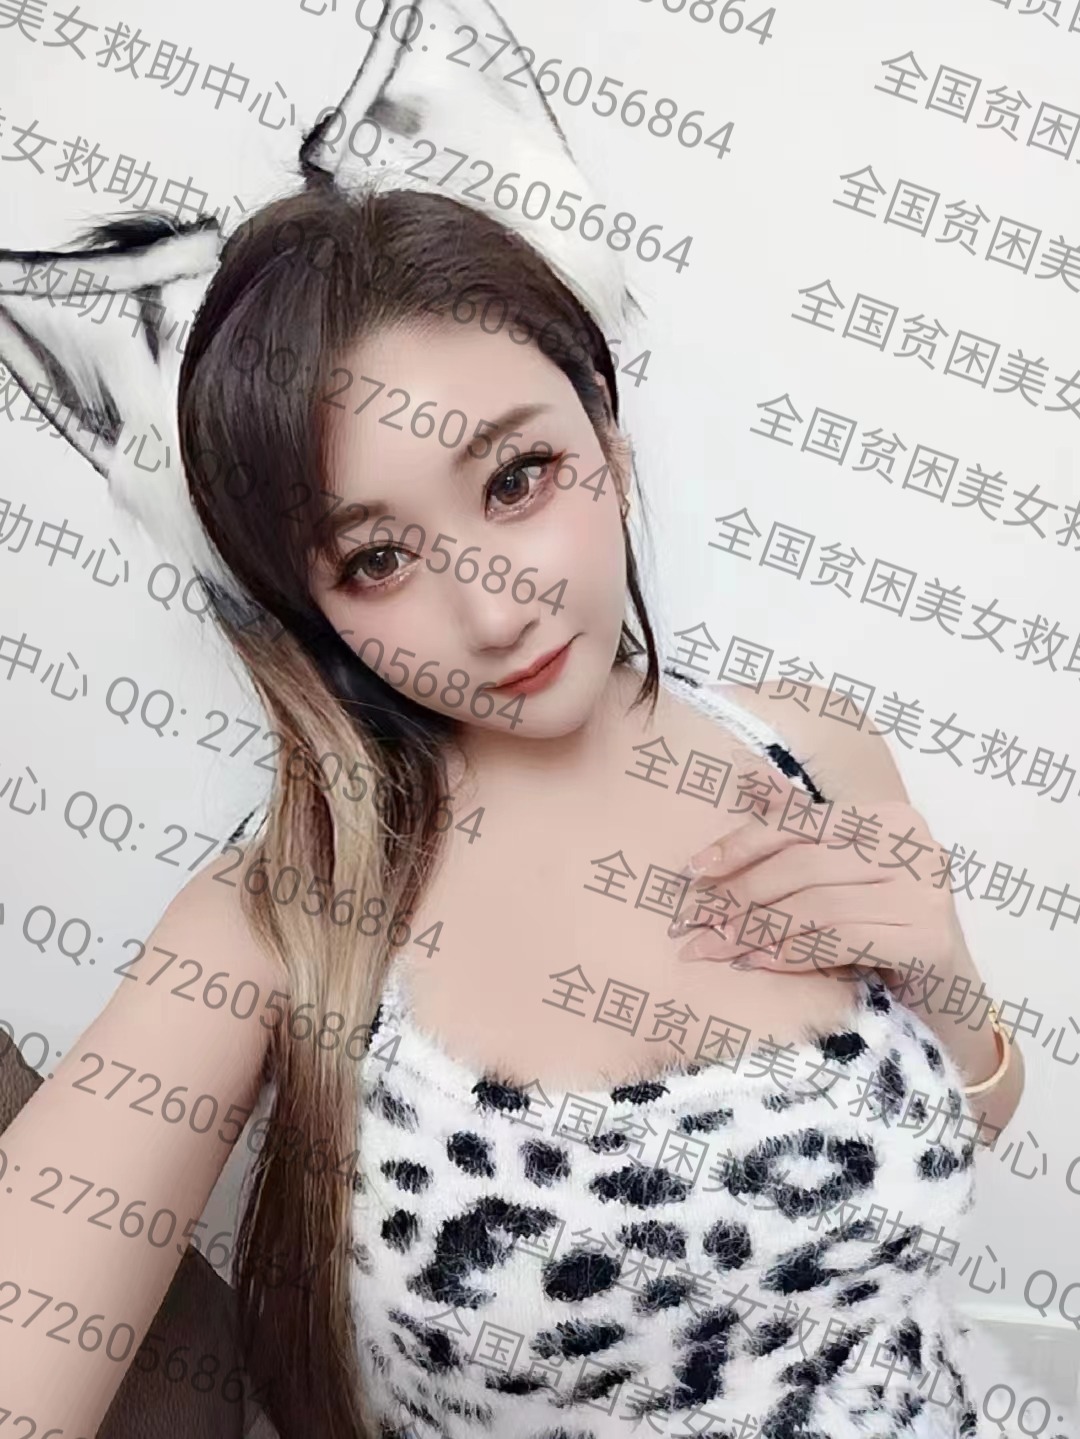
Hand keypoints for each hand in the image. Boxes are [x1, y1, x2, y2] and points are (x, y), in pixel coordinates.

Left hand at [667, 791, 967, 990]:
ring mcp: (925, 892)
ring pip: (816, 906)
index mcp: (888, 818)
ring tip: (715, 948)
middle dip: (739, 896)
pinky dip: (791, 952)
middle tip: (693, 924)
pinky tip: (758, 962)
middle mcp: (913, 846)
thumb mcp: (841, 872)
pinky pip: (839, 940)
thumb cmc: (879, 924)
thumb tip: (742, 775)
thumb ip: (801, 829)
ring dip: (755, 930)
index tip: (695, 872)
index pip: (800, 823)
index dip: (741, 844)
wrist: (943, 991)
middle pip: (802, 866)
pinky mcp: (927, 939)